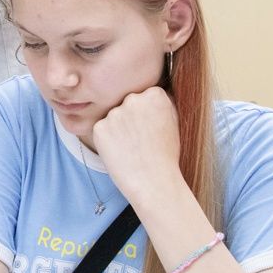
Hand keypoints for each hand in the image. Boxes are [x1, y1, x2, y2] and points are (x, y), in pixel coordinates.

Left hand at [92, 87, 184, 207]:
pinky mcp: (99, 127)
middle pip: (127, 104)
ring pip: (113, 117)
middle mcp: (134, 99)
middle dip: (130, 119)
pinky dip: (107, 140)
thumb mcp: (173, 121)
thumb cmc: (166, 155)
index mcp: (155, 94)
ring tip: (132, 148)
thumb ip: (162, 102)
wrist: (154, 182)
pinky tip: (120, 152)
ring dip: (118, 129)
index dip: (146, 115)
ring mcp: (115, 113)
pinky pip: (101, 129)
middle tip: (140, 140)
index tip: (151, 129)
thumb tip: (152, 90)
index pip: (144, 96)